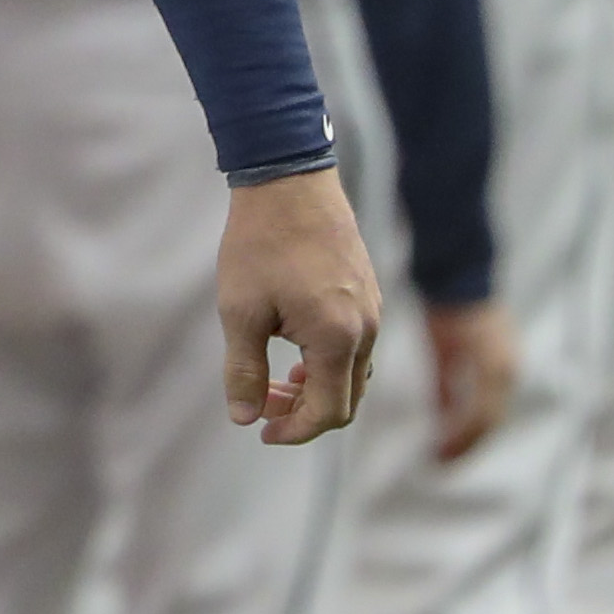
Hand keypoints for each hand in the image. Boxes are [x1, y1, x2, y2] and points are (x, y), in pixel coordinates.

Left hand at [219, 164, 380, 444]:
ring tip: (276, 379)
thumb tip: (244, 418)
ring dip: (318, 387)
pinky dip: (329, 362)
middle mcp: (366, 329)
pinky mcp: (368, 293)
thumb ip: (244, 370)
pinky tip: (295, 349)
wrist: (288, 182)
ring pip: (354, 374)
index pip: (329, 412)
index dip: (295, 431)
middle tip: (262, 405)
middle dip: (305, 412)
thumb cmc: (260, 244)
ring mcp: (373, 310)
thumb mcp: (240, 311)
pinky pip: (357, 346)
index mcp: (338, 339)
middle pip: (347, 400)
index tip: (262, 432)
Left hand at [422, 296, 516, 461]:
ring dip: (473, 431)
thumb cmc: (448, 308)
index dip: (460, 442)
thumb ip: (444, 384)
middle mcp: (507, 372)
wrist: (466, 274)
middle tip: (442, 459)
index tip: (438, 458)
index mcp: (493, 371)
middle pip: (490, 421)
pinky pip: (493, 397)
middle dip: (467, 442)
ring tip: (449, 447)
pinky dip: (477, 413)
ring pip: (493, 411)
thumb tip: (442, 421)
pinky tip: (457, 421)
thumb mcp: (442, 348)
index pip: (480, 419)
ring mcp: (508, 366)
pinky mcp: (504, 361)